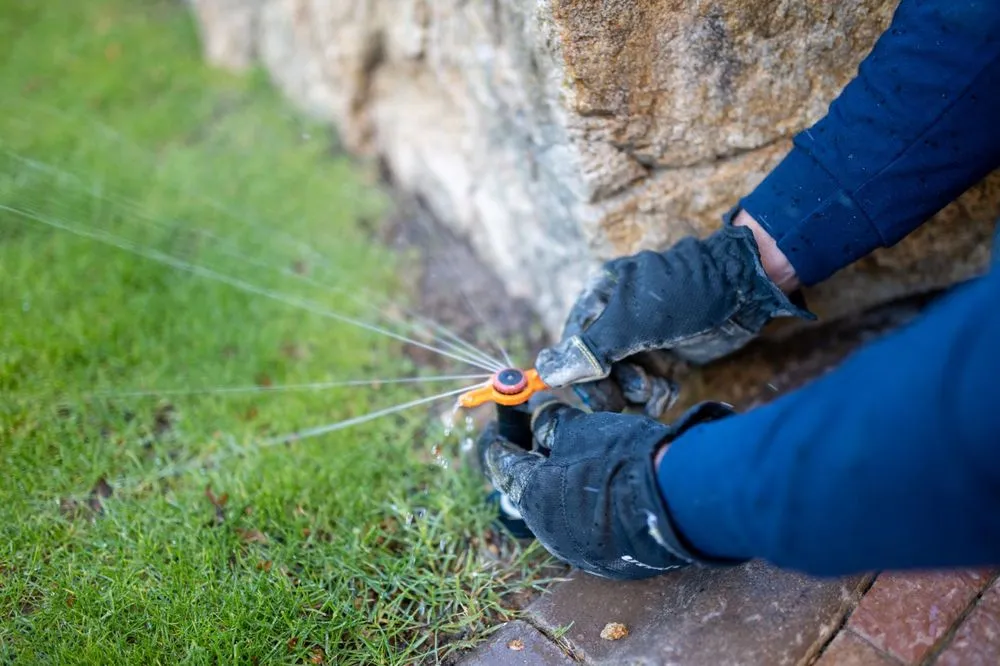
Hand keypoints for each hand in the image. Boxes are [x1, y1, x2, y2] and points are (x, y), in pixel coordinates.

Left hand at [479, 396, 738, 579]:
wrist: (678, 503)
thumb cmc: (624, 460)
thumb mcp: (585, 431)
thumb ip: (557, 425)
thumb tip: (541, 417)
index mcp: (532, 495)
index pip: (505, 466)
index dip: (501, 447)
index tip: (498, 437)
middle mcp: (547, 529)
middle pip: (531, 492)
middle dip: (535, 468)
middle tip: (541, 447)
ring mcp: (578, 550)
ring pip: (559, 514)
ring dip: (563, 491)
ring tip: (580, 466)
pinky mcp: (607, 563)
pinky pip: (588, 531)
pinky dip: (588, 511)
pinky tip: (606, 493)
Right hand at [535, 221, 811, 414]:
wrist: (747, 290)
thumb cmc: (687, 295)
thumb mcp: (635, 321)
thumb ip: (592, 348)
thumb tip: (548, 371)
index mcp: (601, 299)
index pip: (574, 345)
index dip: (581, 374)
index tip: (597, 397)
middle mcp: (617, 319)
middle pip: (596, 367)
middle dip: (614, 387)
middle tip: (635, 394)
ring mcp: (642, 338)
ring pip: (622, 380)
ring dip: (638, 392)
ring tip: (659, 387)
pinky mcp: (666, 355)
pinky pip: (648, 384)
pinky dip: (657, 393)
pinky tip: (671, 389)